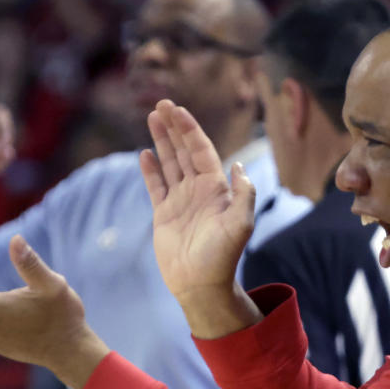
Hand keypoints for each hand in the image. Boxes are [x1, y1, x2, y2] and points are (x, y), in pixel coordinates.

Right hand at [138, 100, 262, 338]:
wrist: (202, 284)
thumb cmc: (223, 255)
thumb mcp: (241, 223)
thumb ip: (244, 194)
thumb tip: (238, 166)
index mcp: (216, 188)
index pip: (202, 150)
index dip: (189, 130)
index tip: (176, 110)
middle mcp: (198, 190)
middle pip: (185, 151)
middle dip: (173, 128)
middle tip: (161, 104)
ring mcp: (180, 200)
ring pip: (170, 163)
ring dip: (162, 141)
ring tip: (152, 118)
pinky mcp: (164, 213)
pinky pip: (156, 186)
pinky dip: (151, 169)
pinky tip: (145, 153)